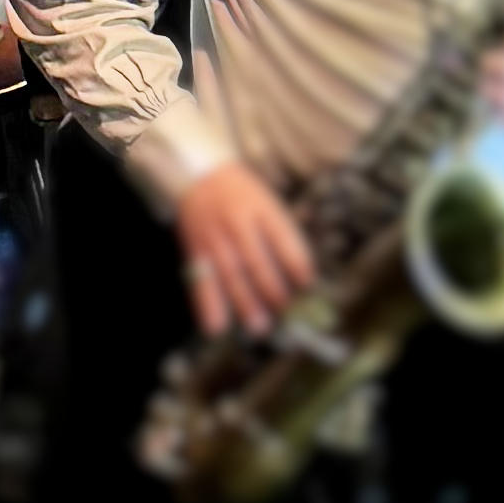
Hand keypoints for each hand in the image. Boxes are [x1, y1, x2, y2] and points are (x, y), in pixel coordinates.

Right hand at [177, 160, 315, 337]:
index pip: (284, 238)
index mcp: (262, 208)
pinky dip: (207, 306)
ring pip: (231, 275)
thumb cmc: (242, 194)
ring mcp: (215, 238)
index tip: (307, 285)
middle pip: (258, 261)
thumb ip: (283, 234)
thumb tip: (301, 275)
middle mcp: (237, 223)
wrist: (200, 175)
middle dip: (274, 290)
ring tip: (259, 327)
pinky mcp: (196, 250)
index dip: (297, 263)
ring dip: (246, 304)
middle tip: (284, 311)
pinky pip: (201, 281)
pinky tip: (216, 327)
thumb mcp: (268, 201)